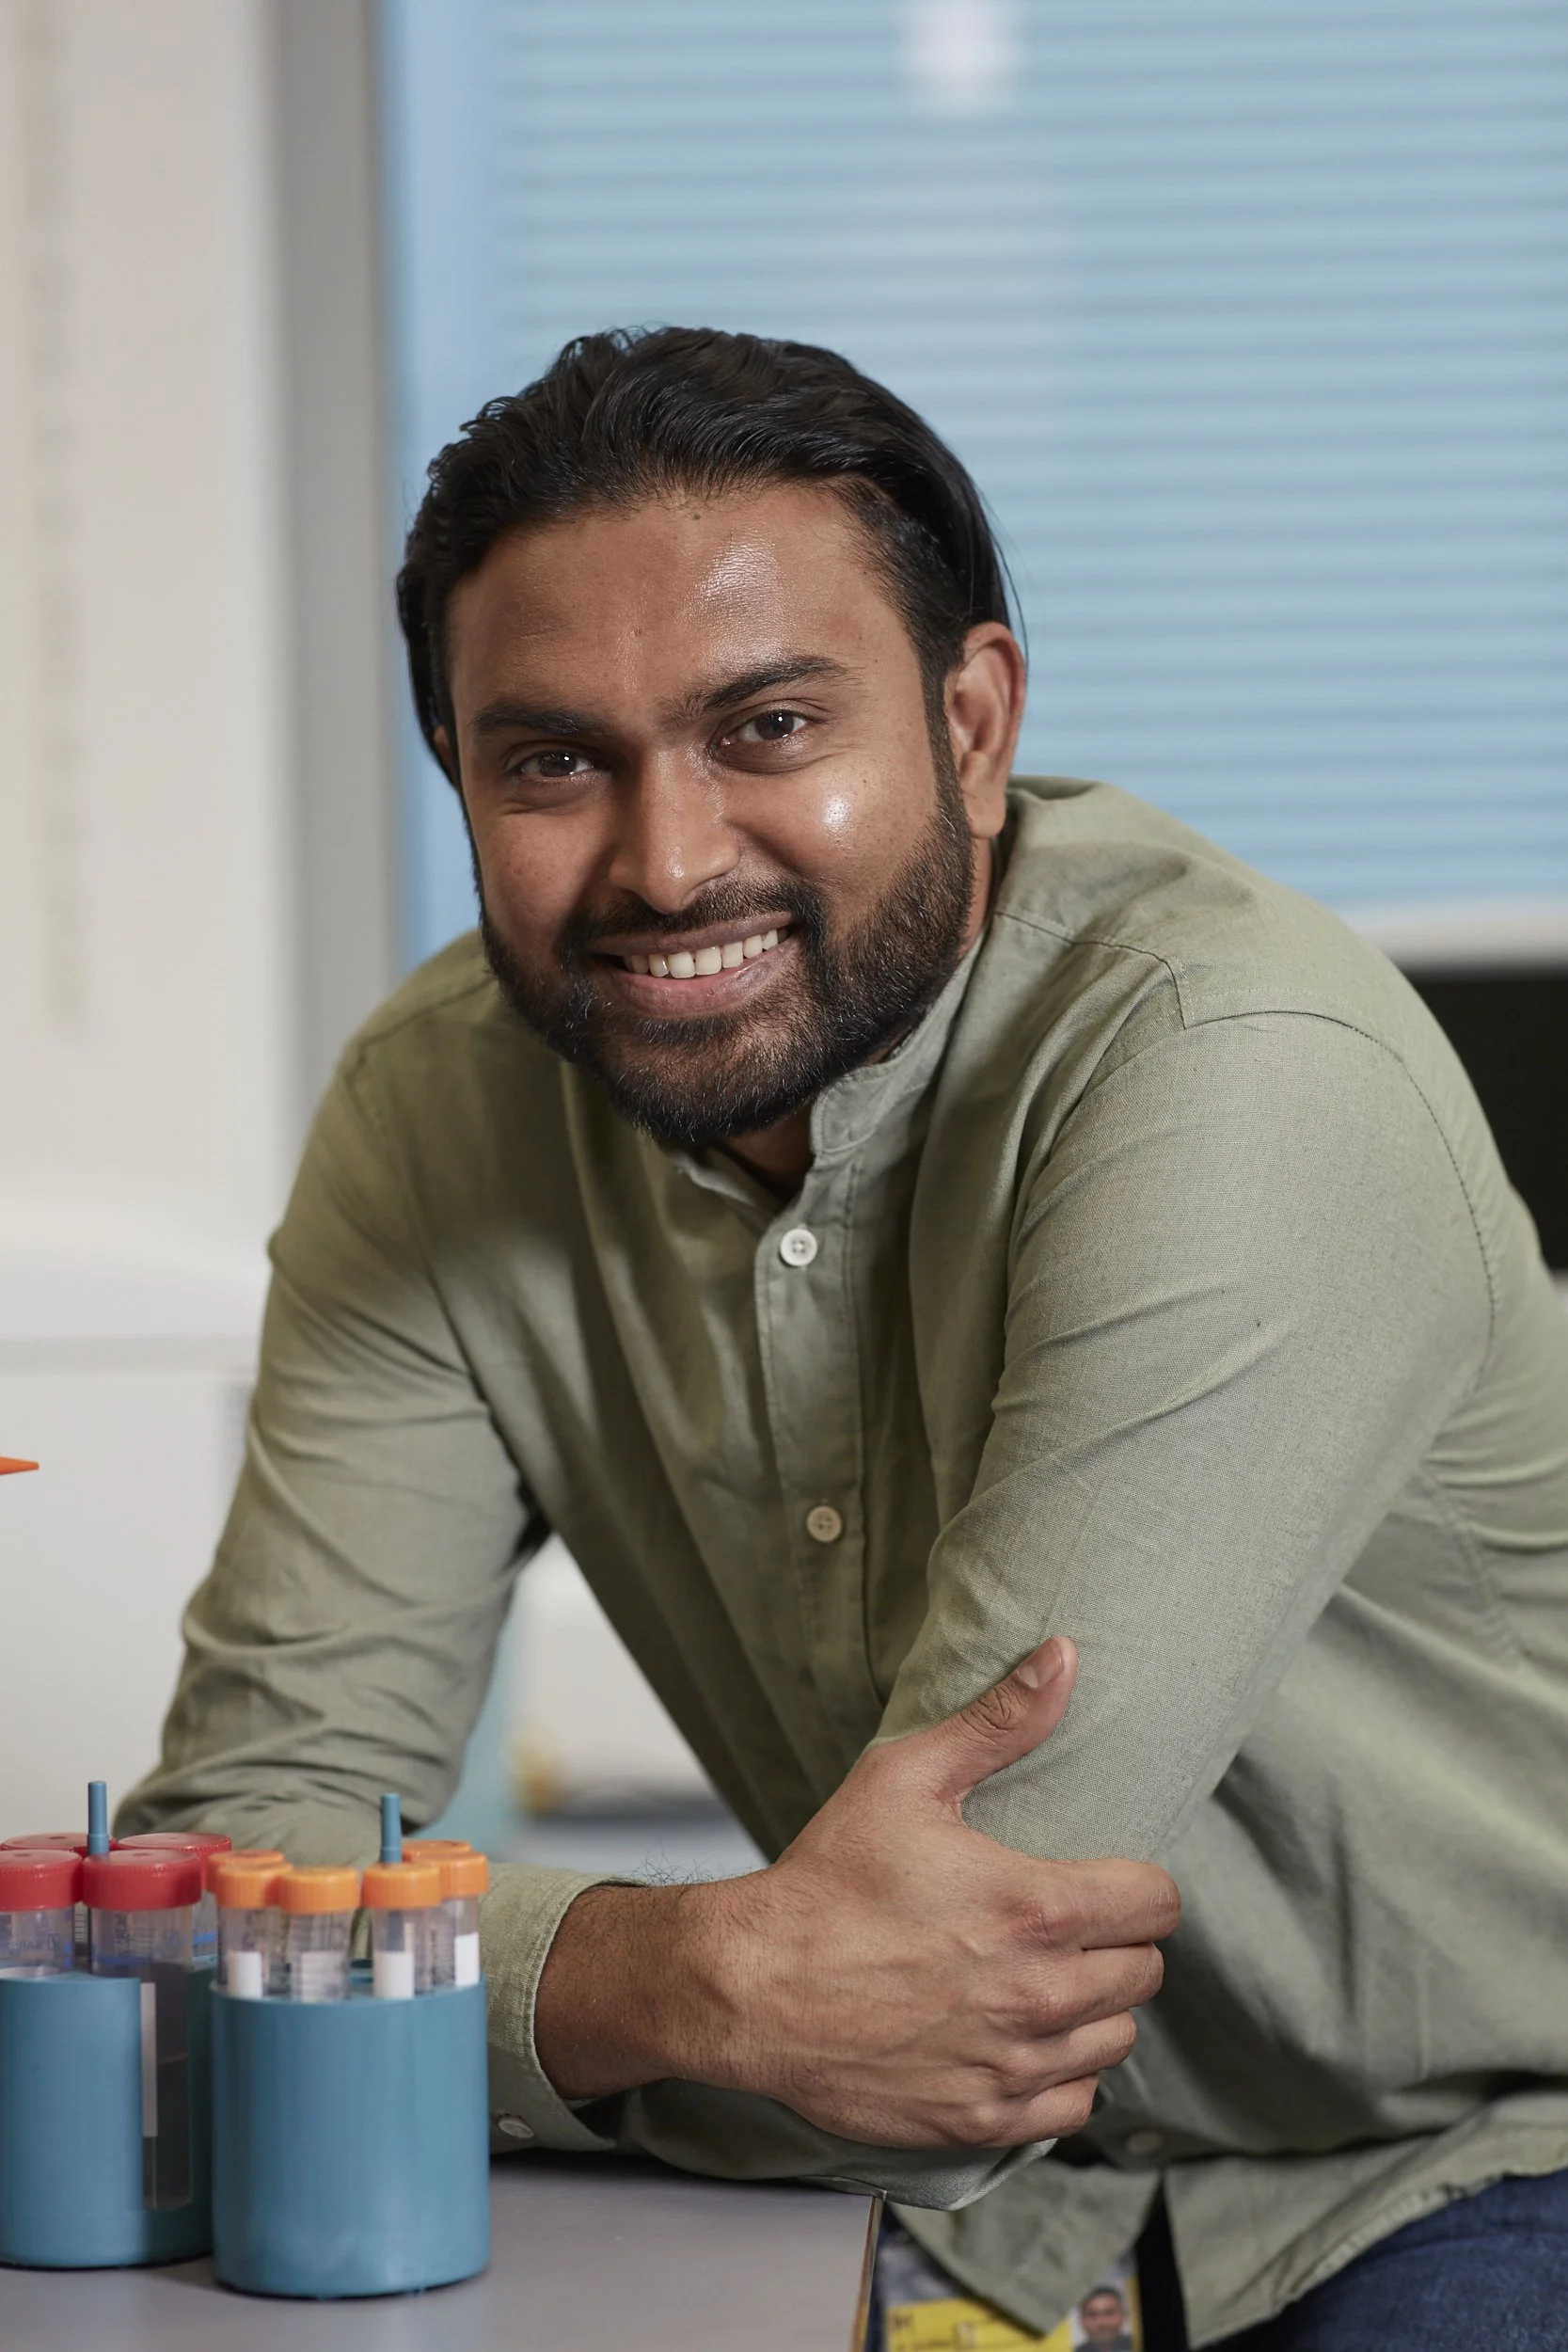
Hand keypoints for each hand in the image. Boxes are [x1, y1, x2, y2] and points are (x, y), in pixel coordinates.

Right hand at [534, 1638, 1178, 2147]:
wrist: (753, 1986)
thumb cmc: (826, 1881)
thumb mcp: (905, 1777)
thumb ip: (998, 1720)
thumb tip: (1065, 1657)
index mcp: (1035, 1908)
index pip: (1158, 1904)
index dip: (1138, 1886)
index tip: (1105, 1882)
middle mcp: (1039, 1995)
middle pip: (1144, 1974)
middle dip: (1115, 1944)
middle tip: (1064, 1927)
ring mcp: (1014, 2064)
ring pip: (1115, 2040)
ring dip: (1092, 2010)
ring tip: (1042, 1980)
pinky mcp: (984, 2117)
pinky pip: (1073, 2105)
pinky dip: (1059, 2076)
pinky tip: (1021, 2041)